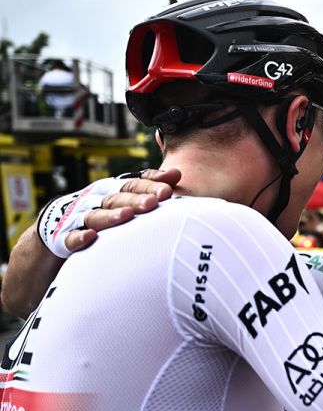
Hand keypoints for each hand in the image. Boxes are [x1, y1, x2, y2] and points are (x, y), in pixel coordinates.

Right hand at [38, 169, 179, 256]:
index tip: (168, 190)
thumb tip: (177, 173)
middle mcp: (95, 200)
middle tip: (153, 203)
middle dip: (135, 200)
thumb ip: (150, 186)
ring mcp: (79, 218)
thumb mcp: (124, 196)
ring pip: (96, 215)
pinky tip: (90, 237)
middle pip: (116, 198)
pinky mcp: (64, 237)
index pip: (131, 184)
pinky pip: (71, 238)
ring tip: (127, 216)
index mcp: (111, 190)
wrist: (57, 226)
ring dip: (111, 216)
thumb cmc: (103, 210)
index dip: (148, 186)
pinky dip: (79, 238)